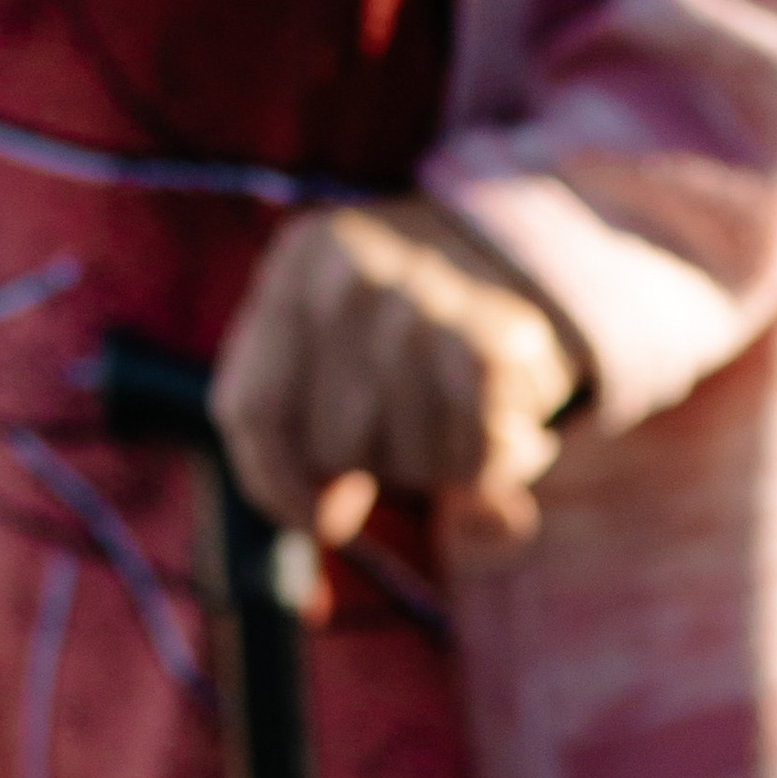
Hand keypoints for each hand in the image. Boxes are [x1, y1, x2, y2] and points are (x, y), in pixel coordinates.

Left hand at [210, 199, 582, 570]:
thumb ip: (303, 437)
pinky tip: (505, 426)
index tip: (321, 520)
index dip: (279, 486)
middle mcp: (353, 273)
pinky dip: (494, 466)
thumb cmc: (406, 323)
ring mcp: (425, 302)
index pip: (253, 411)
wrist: (523, 253)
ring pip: (407, 461)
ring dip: (440, 464)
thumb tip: (329, 524)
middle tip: (413, 419)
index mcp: (299, 264)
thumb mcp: (334, 347)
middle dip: (374, 462)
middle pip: (334, 448)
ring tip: (460, 410)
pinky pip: (472, 463)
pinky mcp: (496, 345)